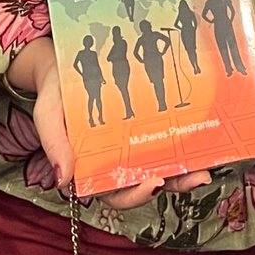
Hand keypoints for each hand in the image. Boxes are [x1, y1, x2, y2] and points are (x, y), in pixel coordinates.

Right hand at [4, 36, 211, 206]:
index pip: (115, 192)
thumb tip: (63, 180)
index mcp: (92, 166)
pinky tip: (203, 140)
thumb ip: (54, 144)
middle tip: (194, 177)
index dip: (135, 195)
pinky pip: (168, 138)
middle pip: (147, 182)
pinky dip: (186, 143)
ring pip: (164, 165)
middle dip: (174, 184)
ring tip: (206, 168)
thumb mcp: (48, 114)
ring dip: (186, 171)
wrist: (69, 59)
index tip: (153, 182)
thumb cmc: (57, 92)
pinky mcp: (149, 122)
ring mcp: (136, 141)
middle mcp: (118, 159)